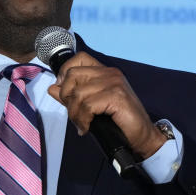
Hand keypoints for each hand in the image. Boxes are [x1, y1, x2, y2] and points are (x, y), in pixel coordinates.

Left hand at [47, 52, 167, 160]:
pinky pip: (88, 105)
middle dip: (67, 97)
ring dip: (75, 114)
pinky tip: (86, 128)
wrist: (143, 136)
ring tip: (81, 125)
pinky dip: (83, 119)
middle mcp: (110, 73)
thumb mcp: (92, 106)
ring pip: (78, 93)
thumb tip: (52, 88)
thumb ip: (72, 96)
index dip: (65, 72)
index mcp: (105, 72)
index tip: (64, 93)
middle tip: (74, 114)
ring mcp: (114, 83)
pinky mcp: (117, 97)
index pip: (79, 58)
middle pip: (73, 75)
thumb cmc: (119, 122)